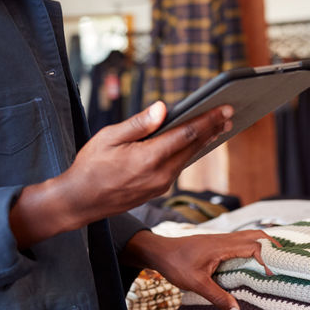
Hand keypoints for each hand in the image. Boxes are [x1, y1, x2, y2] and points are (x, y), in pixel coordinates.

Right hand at [9, 101, 232, 247]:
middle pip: (194, 147)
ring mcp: (160, 185)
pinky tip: (193, 144)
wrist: (80, 202)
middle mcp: (160, 174)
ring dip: (204, 141)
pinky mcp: (157, 191)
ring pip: (188, 158)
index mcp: (149, 158)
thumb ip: (138, 124)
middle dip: (213, 128)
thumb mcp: (108, 137)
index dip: (208, 119)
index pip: (187, 134)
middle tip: (230, 113)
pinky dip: (189, 153)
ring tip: (218, 126)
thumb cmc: (90, 166)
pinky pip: (178, 167)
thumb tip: (163, 108)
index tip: (225, 108)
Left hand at [122, 229, 278, 309]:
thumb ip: (218, 297)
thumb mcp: (196, 283)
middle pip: (255, 235)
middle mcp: (224, 239)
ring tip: (277, 261)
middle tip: (287, 260)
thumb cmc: (175, 264)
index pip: (253, 245)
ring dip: (263, 246)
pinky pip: (240, 242)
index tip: (273, 274)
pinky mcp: (216, 244)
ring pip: (248, 237)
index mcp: (222, 246)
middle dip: (273, 245)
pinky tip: (254, 261)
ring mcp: (220, 240)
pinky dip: (252, 248)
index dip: (267, 257)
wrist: (159, 251)